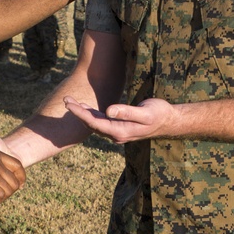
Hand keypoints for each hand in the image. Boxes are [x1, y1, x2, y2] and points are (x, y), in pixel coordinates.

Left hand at [62, 95, 177, 143]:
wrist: (169, 121)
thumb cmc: (159, 114)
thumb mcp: (145, 112)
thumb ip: (127, 112)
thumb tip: (108, 110)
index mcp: (120, 131)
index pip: (95, 123)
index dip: (80, 113)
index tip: (69, 104)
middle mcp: (116, 134)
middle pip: (91, 124)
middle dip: (77, 112)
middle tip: (65, 99)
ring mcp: (117, 132)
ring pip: (95, 123)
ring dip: (82, 113)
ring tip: (70, 101)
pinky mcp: (119, 127)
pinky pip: (101, 122)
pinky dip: (91, 114)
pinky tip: (84, 107)